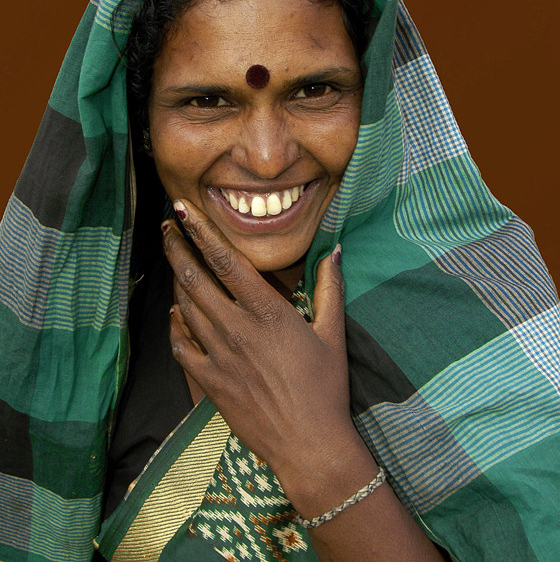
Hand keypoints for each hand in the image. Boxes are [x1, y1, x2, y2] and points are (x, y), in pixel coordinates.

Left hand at [162, 198, 354, 480]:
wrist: (309, 444)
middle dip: (178, 247)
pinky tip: (176, 313)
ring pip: (186, 308)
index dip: (202, 232)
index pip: (226, 261)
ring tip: (173, 259)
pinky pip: (181, 346)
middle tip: (167, 225)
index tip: (184, 211)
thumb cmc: (325, 387)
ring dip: (176, 279)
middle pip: (195, 279)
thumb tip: (336, 251)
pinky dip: (175, 325)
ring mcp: (219, 356)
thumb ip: (330, 288)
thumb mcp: (333, 333)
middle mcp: (236, 329)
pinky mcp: (209, 382)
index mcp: (267, 313)